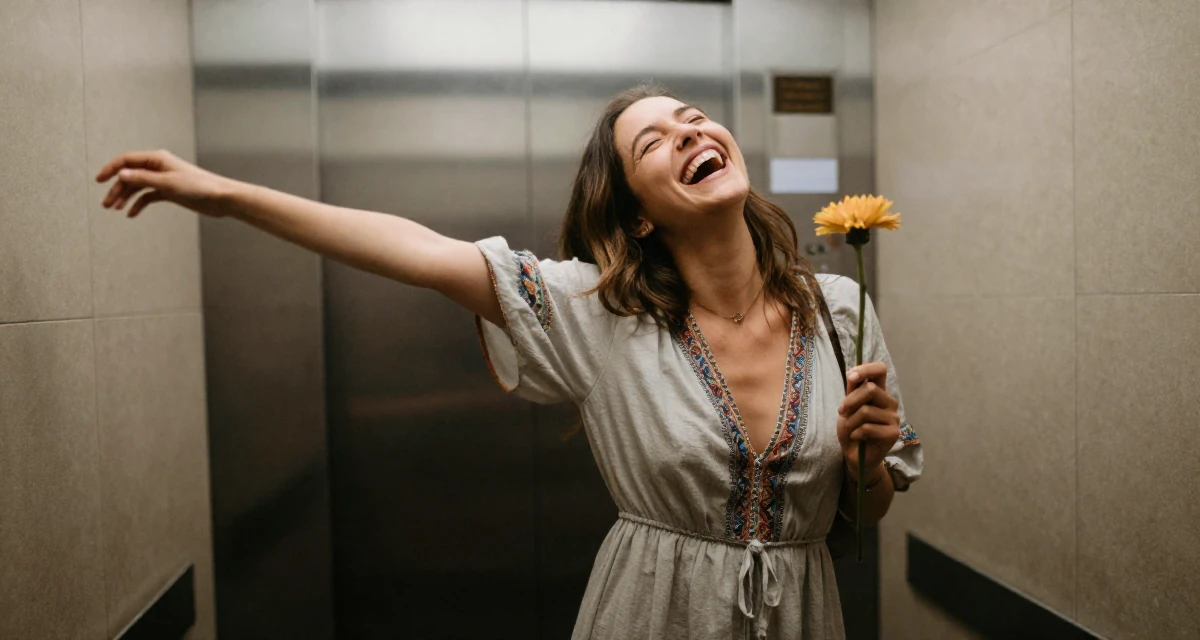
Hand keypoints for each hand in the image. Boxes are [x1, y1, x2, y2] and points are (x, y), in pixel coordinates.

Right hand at [96, 149, 238, 218]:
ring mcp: (163, 179)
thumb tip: (121, 174)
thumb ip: (142, 179)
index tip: (98, 180)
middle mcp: (158, 167)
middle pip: (130, 176)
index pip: (127, 160)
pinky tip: (131, 214)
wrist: (220, 198)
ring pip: (138, 186)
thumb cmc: (198, 186)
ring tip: (115, 209)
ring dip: (125, 197)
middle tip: (106, 205)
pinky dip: (139, 204)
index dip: (111, 169)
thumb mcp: (167, 183)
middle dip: (116, 189)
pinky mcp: (169, 191)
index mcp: (157, 159)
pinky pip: (148, 196)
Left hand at [837, 362, 899, 479]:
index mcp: (879, 392)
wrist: (855, 455)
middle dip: (850, 401)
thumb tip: (852, 373)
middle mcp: (889, 402)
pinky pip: (867, 428)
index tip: (851, 376)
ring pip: (866, 411)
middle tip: (842, 412)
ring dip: (851, 422)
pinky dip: (855, 434)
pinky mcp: (893, 434)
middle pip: (870, 389)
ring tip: (851, 430)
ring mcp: (894, 418)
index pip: (880, 370)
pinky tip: (857, 438)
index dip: (866, 369)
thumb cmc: (851, 429)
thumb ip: (852, 391)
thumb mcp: (847, 407)